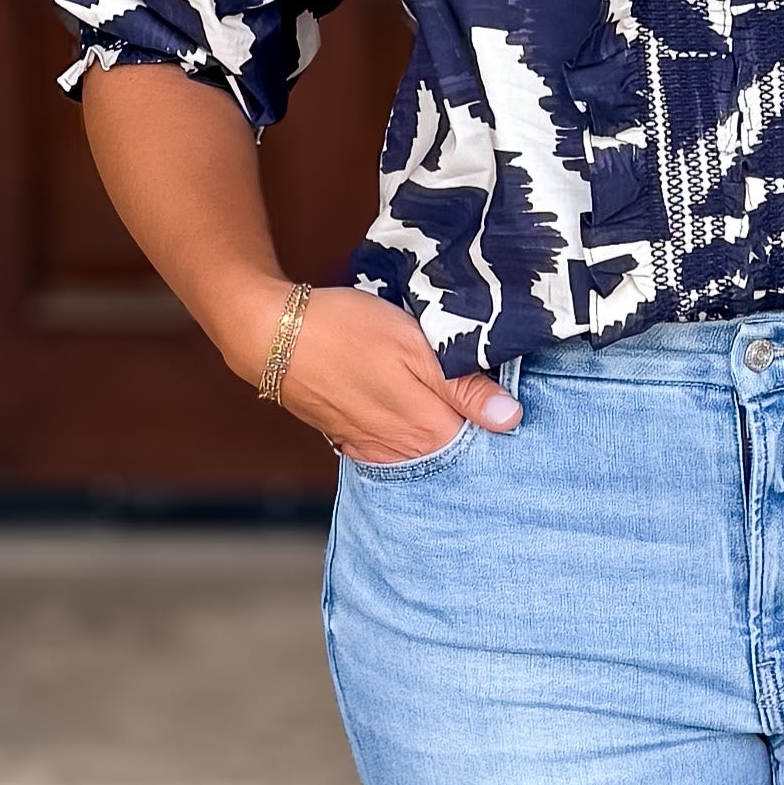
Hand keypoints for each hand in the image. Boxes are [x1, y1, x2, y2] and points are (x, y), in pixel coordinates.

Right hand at [245, 281, 520, 465]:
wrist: (273, 336)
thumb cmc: (346, 331)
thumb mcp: (416, 345)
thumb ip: (464, 386)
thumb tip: (510, 418)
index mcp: (429, 430)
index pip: (487, 442)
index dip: (499, 418)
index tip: (506, 397)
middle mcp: (405, 452)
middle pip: (458, 450)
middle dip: (475, 429)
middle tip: (481, 394)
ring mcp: (377, 450)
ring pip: (427, 450)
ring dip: (441, 430)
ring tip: (446, 398)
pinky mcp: (355, 442)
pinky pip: (396, 448)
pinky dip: (410, 434)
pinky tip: (411, 409)